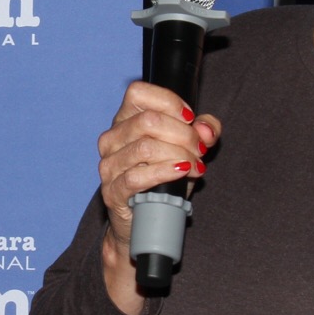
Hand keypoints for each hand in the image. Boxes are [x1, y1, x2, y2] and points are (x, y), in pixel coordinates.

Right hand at [97, 83, 220, 310]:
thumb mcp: (189, 149)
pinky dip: (166, 172)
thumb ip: (204, 131)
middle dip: (183, 134)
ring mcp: (108, 166)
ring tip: (195, 165)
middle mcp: (112, 139)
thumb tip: (205, 128)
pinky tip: (182, 172)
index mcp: (125, 121)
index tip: (190, 118)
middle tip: (200, 150)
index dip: (169, 101)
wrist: (144, 221)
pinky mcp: (112, 191)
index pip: (137, 93)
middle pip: (148, 121)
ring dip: (179, 155)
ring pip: (145, 148)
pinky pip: (137, 176)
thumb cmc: (164, 179)